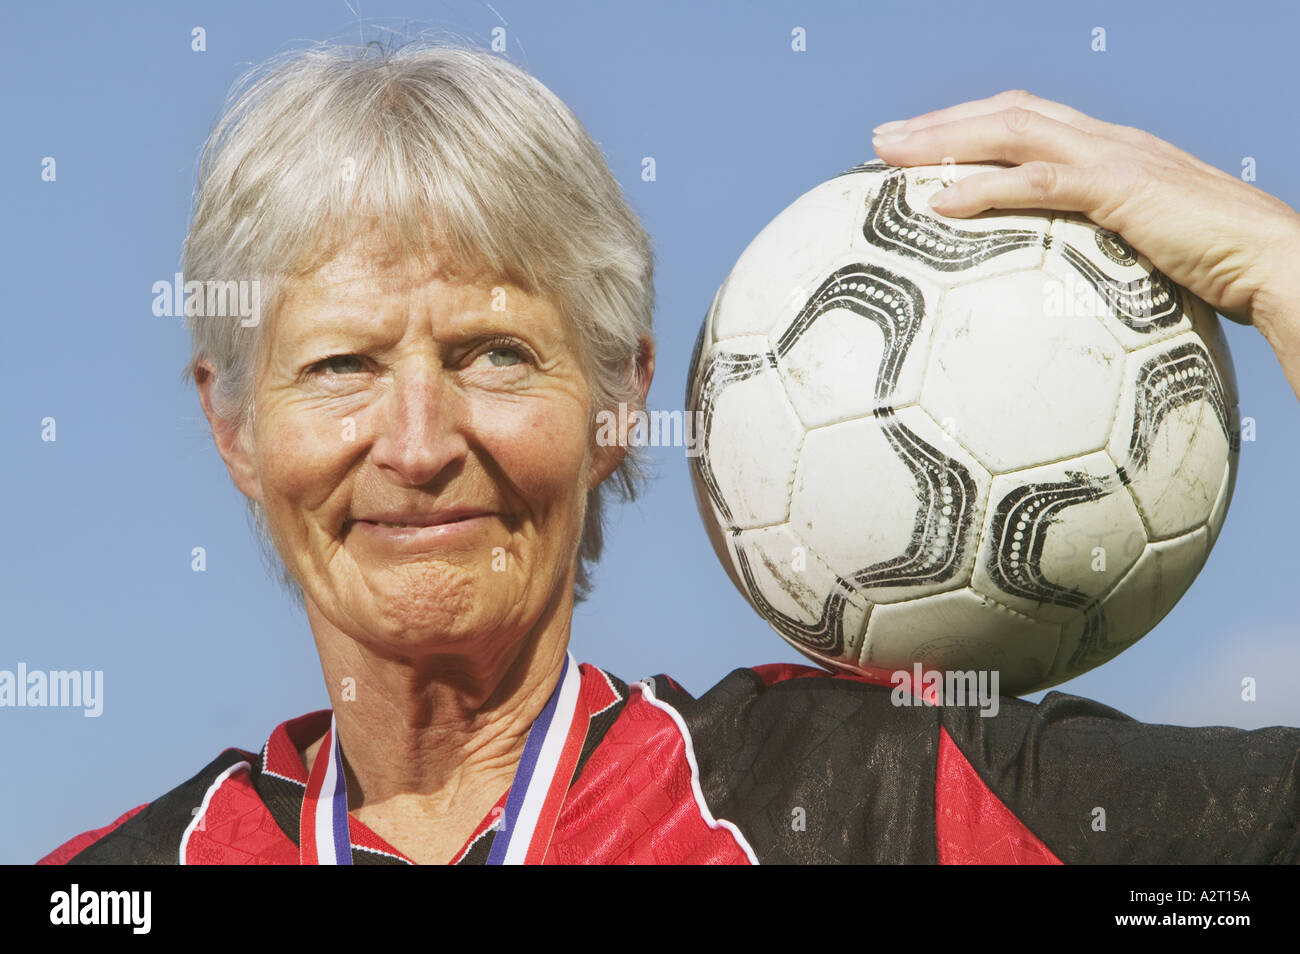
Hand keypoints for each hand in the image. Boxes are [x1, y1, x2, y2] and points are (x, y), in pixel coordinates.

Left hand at [870, 91, 1299, 341]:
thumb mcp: (1148, 252)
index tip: (920, 144)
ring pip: (1013, 133)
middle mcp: (1108, 142)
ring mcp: (1114, 159)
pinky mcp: (1122, 189)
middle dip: (940, 123)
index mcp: (1111, 152)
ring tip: (889, 158)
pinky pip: (1039, 184)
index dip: (972, 124)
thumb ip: (1101, 253)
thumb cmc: (1219, 270)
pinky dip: (985, 188)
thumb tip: (1059, 293)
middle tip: (881, 141)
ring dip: (945, 141)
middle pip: (1007, 113)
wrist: (1276, 261)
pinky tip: (940, 204)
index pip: (1029, 120)